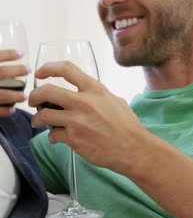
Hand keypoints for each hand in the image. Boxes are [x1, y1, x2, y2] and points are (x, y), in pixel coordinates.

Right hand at [0, 49, 29, 115]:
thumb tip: (17, 56)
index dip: (8, 54)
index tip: (22, 53)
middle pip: (1, 73)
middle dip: (15, 71)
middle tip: (28, 70)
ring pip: (1, 95)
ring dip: (14, 95)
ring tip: (24, 96)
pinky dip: (4, 111)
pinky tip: (12, 110)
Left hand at [29, 61, 148, 175]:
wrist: (133, 149)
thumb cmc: (127, 126)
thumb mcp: (115, 100)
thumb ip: (98, 95)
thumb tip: (86, 92)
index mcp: (95, 89)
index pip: (66, 69)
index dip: (48, 68)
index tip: (39, 73)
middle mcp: (84, 102)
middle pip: (47, 91)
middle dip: (34, 96)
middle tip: (33, 101)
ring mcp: (77, 121)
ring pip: (44, 115)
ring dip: (38, 119)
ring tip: (39, 121)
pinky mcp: (74, 138)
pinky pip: (53, 134)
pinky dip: (52, 136)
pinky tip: (57, 138)